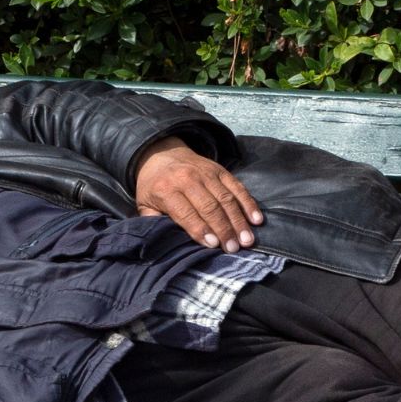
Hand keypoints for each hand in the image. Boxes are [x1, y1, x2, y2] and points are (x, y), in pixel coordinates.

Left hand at [131, 136, 263, 251]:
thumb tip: (164, 240)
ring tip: (247, 240)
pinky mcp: (220, 170)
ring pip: (226, 198)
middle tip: (234, 248)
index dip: (201, 229)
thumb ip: (152, 222)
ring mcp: (207, 173)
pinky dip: (248, 203)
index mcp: (166, 190)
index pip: (186, 212)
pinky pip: (237, 187)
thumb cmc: (154, 186)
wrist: (162, 154)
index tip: (214, 245)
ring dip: (239, 220)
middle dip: (224, 229)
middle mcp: (188, 179)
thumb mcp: (144, 203)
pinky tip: (256, 219)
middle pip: (210, 206)